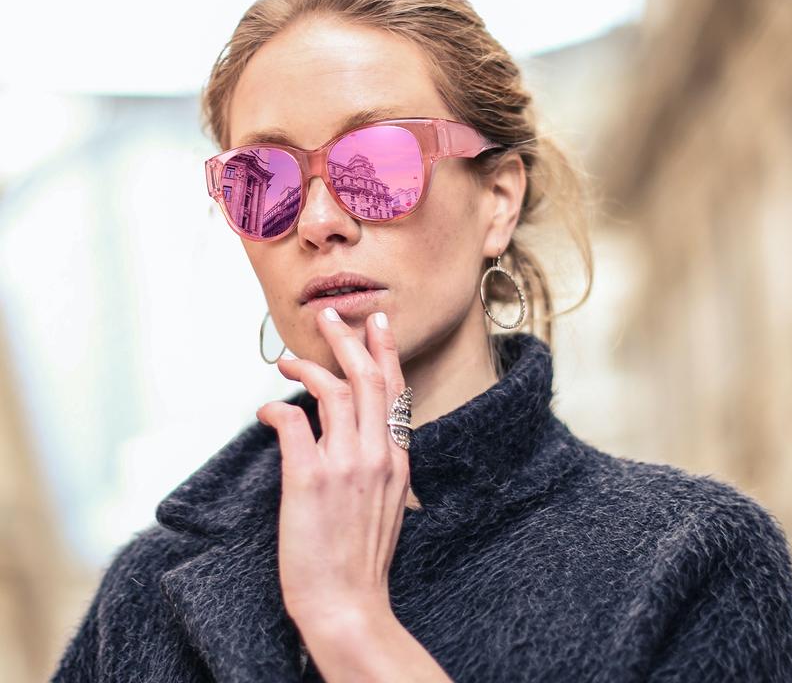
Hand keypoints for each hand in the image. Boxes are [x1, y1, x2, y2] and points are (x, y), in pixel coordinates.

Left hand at [256, 307, 410, 628]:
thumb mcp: (392, 503)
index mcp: (398, 459)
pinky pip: (293, 424)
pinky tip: (266, 409)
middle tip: (330, 315)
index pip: (396, 391)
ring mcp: (345, 465)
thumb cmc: (364, 558)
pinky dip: (277, 408)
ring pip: (334, 392)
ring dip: (309, 366)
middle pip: (367, 378)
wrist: (348, 604)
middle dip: (348, 339)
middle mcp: (377, 455)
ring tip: (289, 357)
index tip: (378, 323)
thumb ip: (383, 463)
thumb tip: (366, 436)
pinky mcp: (309, 479)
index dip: (386, 352)